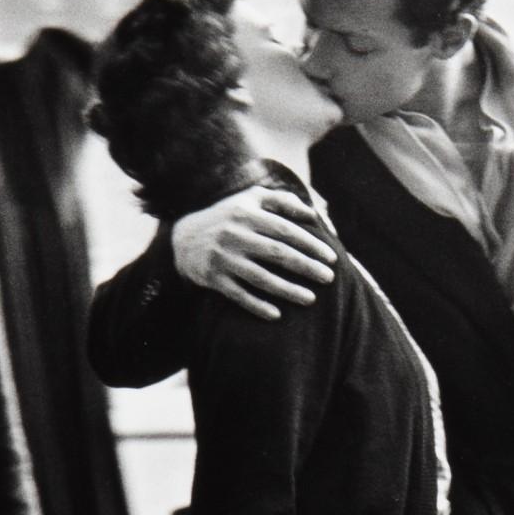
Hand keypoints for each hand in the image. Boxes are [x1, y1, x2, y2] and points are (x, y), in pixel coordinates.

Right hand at [172, 186, 336, 320]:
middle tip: (329, 278)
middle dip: (306, 267)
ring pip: (260, 278)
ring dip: (288, 290)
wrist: (183, 238)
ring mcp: (223, 258)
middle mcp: (234, 235)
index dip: (310, 244)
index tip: (331, 257)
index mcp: (246, 214)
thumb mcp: (250, 199)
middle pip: (277, 254)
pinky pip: (238, 295)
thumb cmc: (227, 217)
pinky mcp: (213, 278)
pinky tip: (277, 315)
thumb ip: (282, 201)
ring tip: (311, 299)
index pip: (285, 230)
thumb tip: (313, 214)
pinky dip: (256, 306)